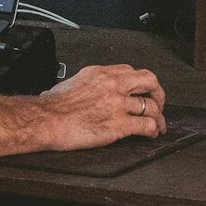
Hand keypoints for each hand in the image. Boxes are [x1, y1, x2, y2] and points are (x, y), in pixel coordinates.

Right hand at [40, 64, 165, 150]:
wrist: (46, 120)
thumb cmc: (51, 107)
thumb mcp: (70, 84)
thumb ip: (85, 85)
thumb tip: (83, 92)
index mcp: (99, 73)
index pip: (130, 70)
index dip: (138, 83)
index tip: (139, 91)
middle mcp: (112, 85)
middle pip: (149, 81)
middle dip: (157, 94)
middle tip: (157, 103)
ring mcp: (117, 104)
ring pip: (151, 106)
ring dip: (158, 117)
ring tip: (158, 125)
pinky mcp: (119, 124)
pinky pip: (147, 125)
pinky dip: (153, 130)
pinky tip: (151, 134)